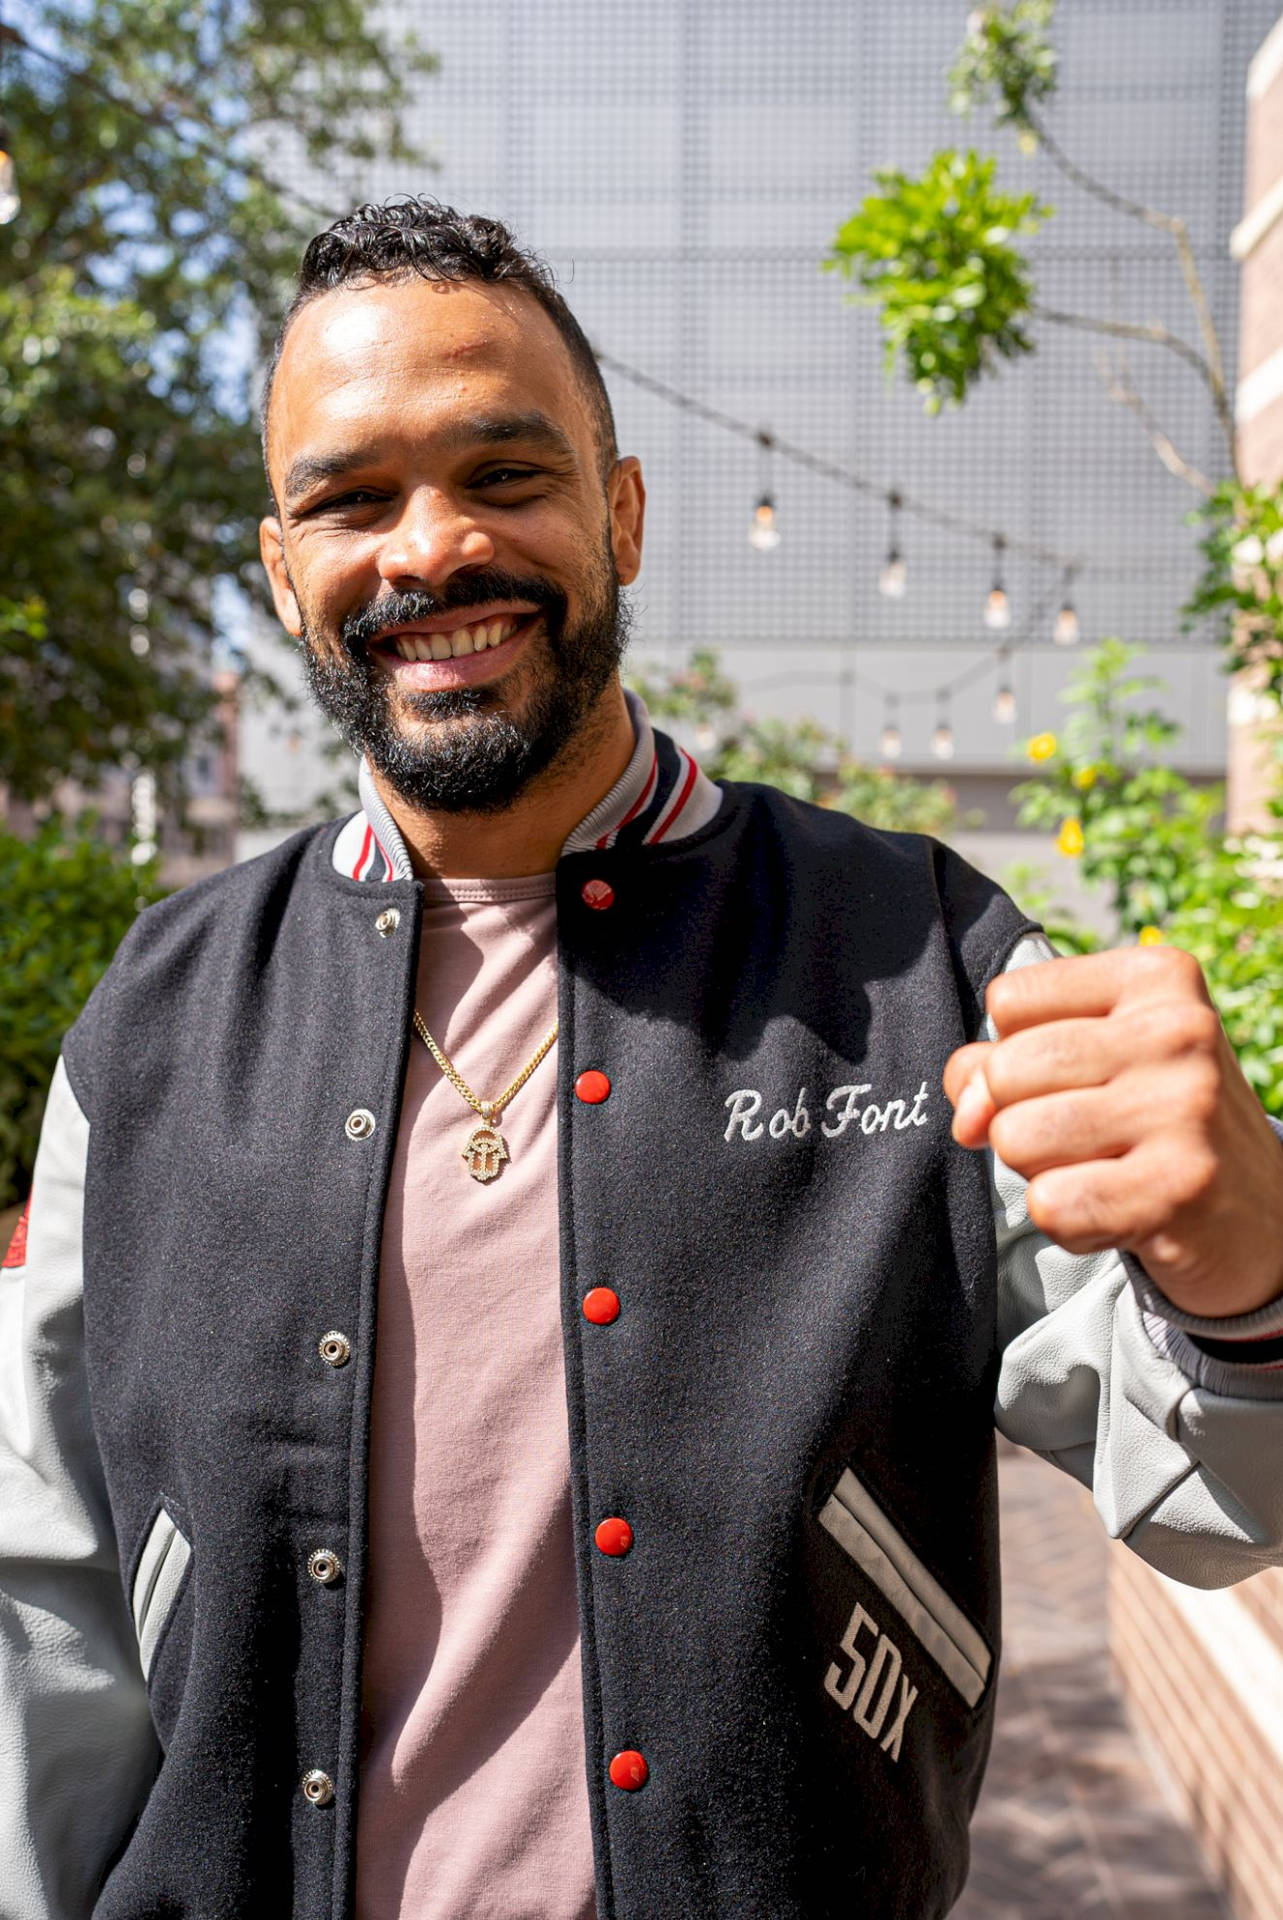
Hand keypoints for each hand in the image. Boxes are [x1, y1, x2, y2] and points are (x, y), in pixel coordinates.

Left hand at [943, 946, 1282, 1318]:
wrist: (1259, 1215)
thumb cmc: (1152, 1121)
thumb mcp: (1092, 1060)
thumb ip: (1002, 1061)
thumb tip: (965, 1114)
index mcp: (1157, 977)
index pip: (1009, 1000)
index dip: (1013, 1052)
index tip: (1073, 1078)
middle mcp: (1178, 1032)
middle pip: (1005, 1071)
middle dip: (1018, 1116)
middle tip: (1085, 1135)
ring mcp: (1183, 1110)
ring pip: (1016, 1138)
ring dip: (1040, 1171)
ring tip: (1102, 1170)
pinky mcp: (1176, 1189)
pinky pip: (1050, 1204)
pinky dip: (1067, 1221)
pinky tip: (1116, 1212)